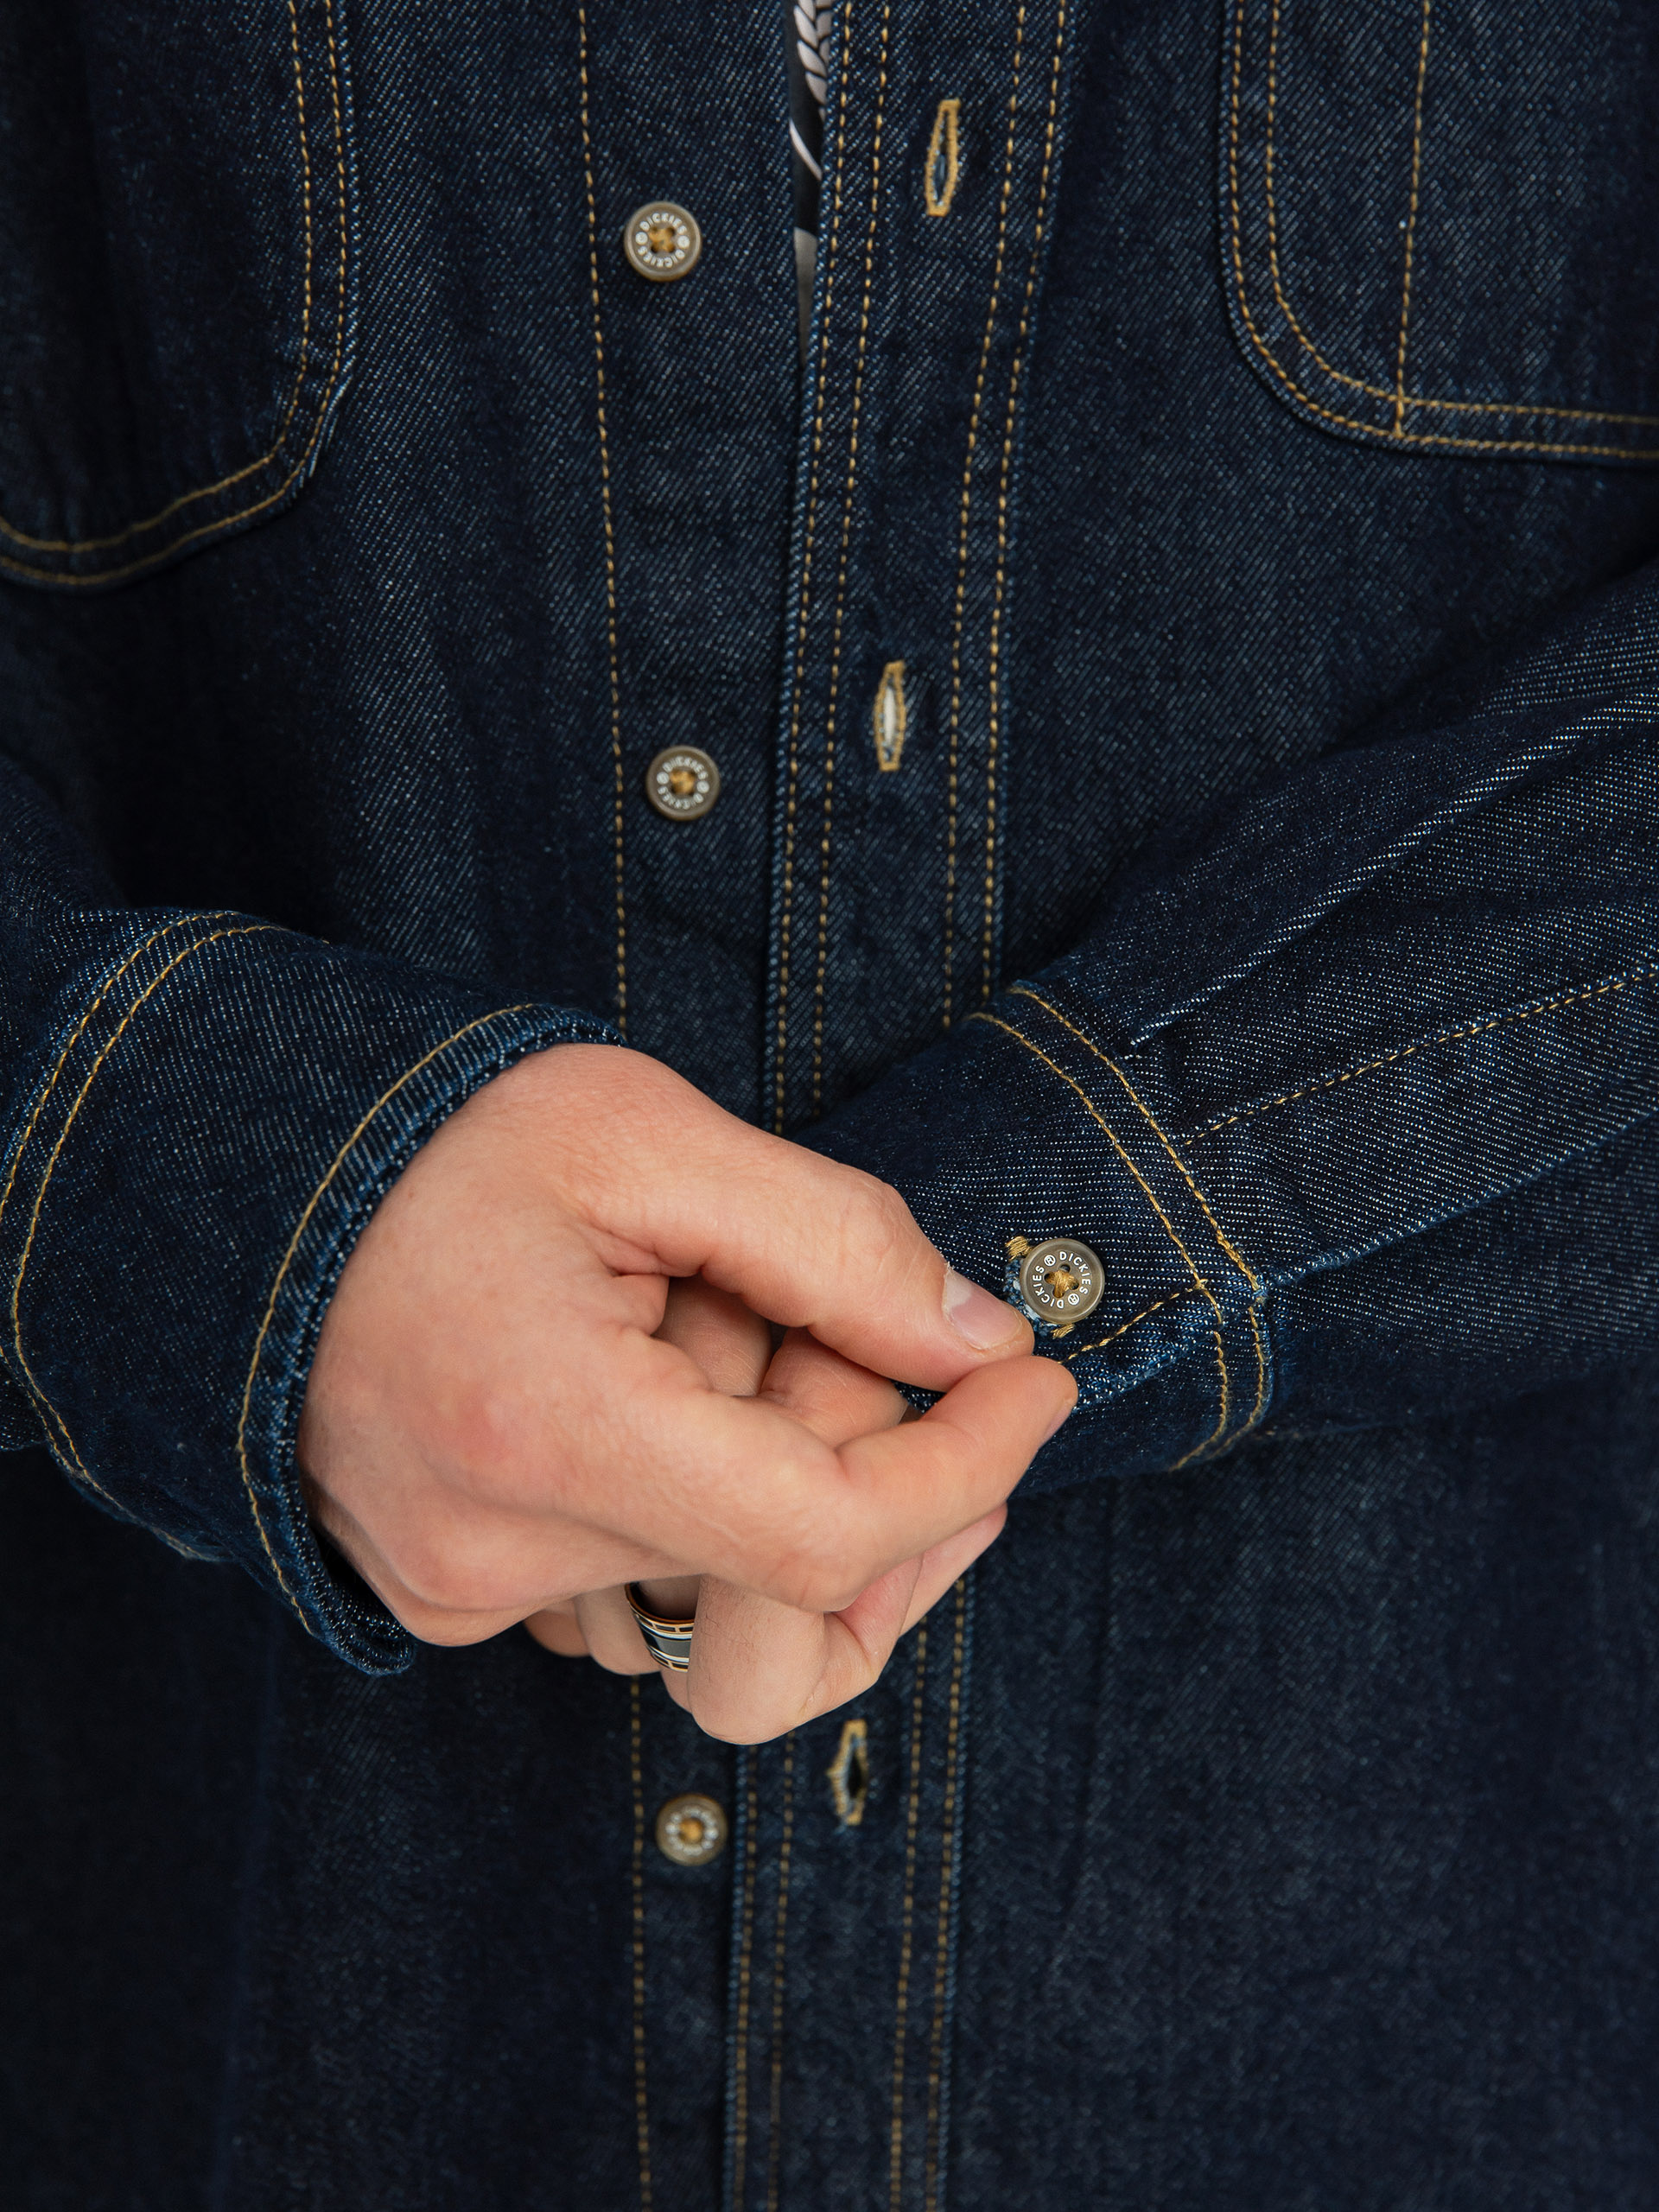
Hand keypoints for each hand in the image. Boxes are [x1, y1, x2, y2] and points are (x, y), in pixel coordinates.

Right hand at [299, 1044, 1072, 1649]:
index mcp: (548, 1434)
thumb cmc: (430, 1140)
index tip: (1033, 1388)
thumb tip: (979, 1344)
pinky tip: (650, 1385)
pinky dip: (696, 1501)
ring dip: (769, 1477)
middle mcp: (499, 1555)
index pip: (826, 1536)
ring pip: (725, 1596)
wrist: (242, 1188)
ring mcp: (468, 1593)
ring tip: (697, 1334)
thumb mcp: (642, 1134)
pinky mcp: (453, 1595)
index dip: (966, 1469)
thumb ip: (834, 1239)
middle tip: (799, 1312)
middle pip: (789, 1572)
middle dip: (855, 1450)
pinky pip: (643, 1589)